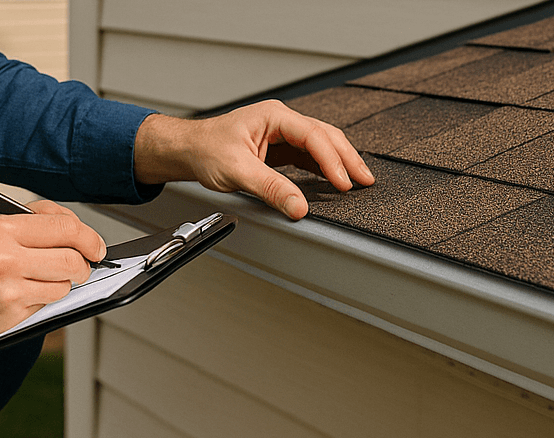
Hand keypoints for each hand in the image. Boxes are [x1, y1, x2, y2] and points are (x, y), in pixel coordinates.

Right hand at [0, 201, 105, 351]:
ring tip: (40, 276)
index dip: (89, 237)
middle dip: (83, 263)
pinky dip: (43, 298)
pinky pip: (46, 305)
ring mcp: (9, 291)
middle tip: (80, 263)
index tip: (96, 245)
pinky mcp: (10, 317)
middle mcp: (5, 260)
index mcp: (0, 229)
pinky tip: (24, 292)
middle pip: (73, 260)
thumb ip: (30, 222)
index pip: (65, 228)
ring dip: (62, 282)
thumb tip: (74, 228)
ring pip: (64, 286)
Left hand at [133, 100, 373, 219]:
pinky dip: (324, 169)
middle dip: (347, 158)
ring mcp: (281, 135)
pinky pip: (308, 157)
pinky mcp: (279, 149)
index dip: (332, 160)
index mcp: (273, 116)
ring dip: (339, 163)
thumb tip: (298, 206)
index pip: (313, 135)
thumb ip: (270, 188)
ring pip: (320, 146)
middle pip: (324, 137)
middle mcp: (280, 121)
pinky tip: (335, 181)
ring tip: (358, 181)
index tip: (344, 182)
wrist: (187, 150)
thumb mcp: (237, 170)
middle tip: (365, 180)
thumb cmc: (205, 150)